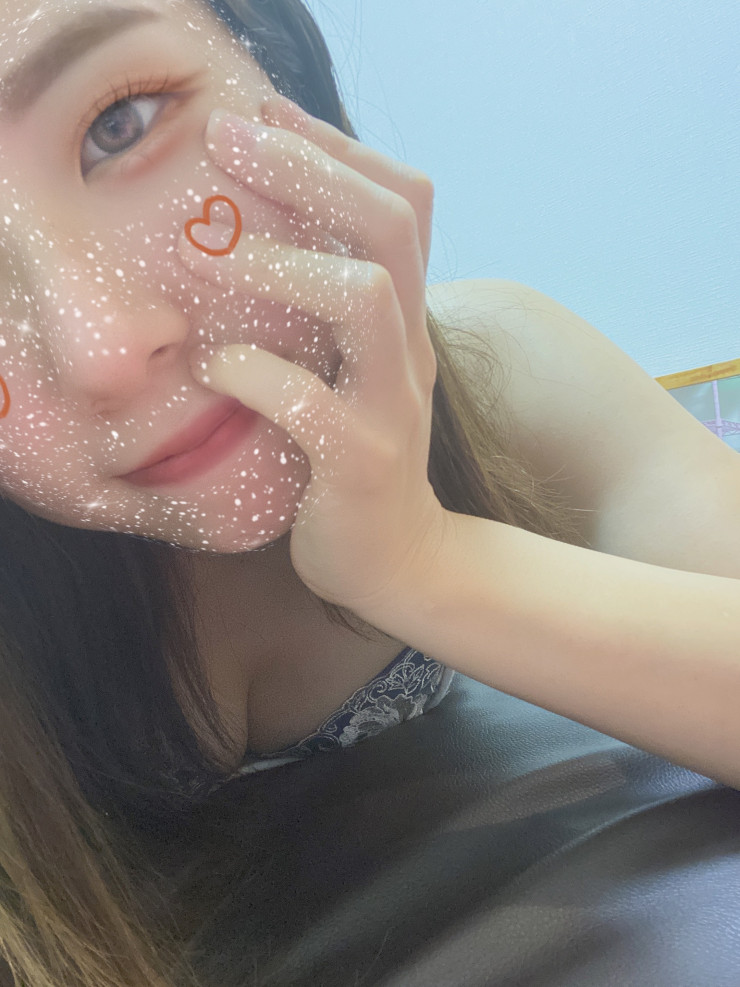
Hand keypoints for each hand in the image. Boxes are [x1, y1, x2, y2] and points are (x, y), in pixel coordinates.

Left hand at [177, 93, 450, 618]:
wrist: (397, 559)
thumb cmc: (355, 456)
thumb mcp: (355, 371)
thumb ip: (333, 311)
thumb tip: (265, 237)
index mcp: (407, 320)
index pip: (403, 203)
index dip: (339, 149)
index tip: (266, 113)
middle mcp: (410, 348)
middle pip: (389, 226)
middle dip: (309, 168)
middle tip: (227, 139)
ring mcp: (392, 404)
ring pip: (364, 298)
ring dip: (281, 264)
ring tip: (206, 252)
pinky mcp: (361, 462)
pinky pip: (308, 404)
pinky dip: (251, 375)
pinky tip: (213, 369)